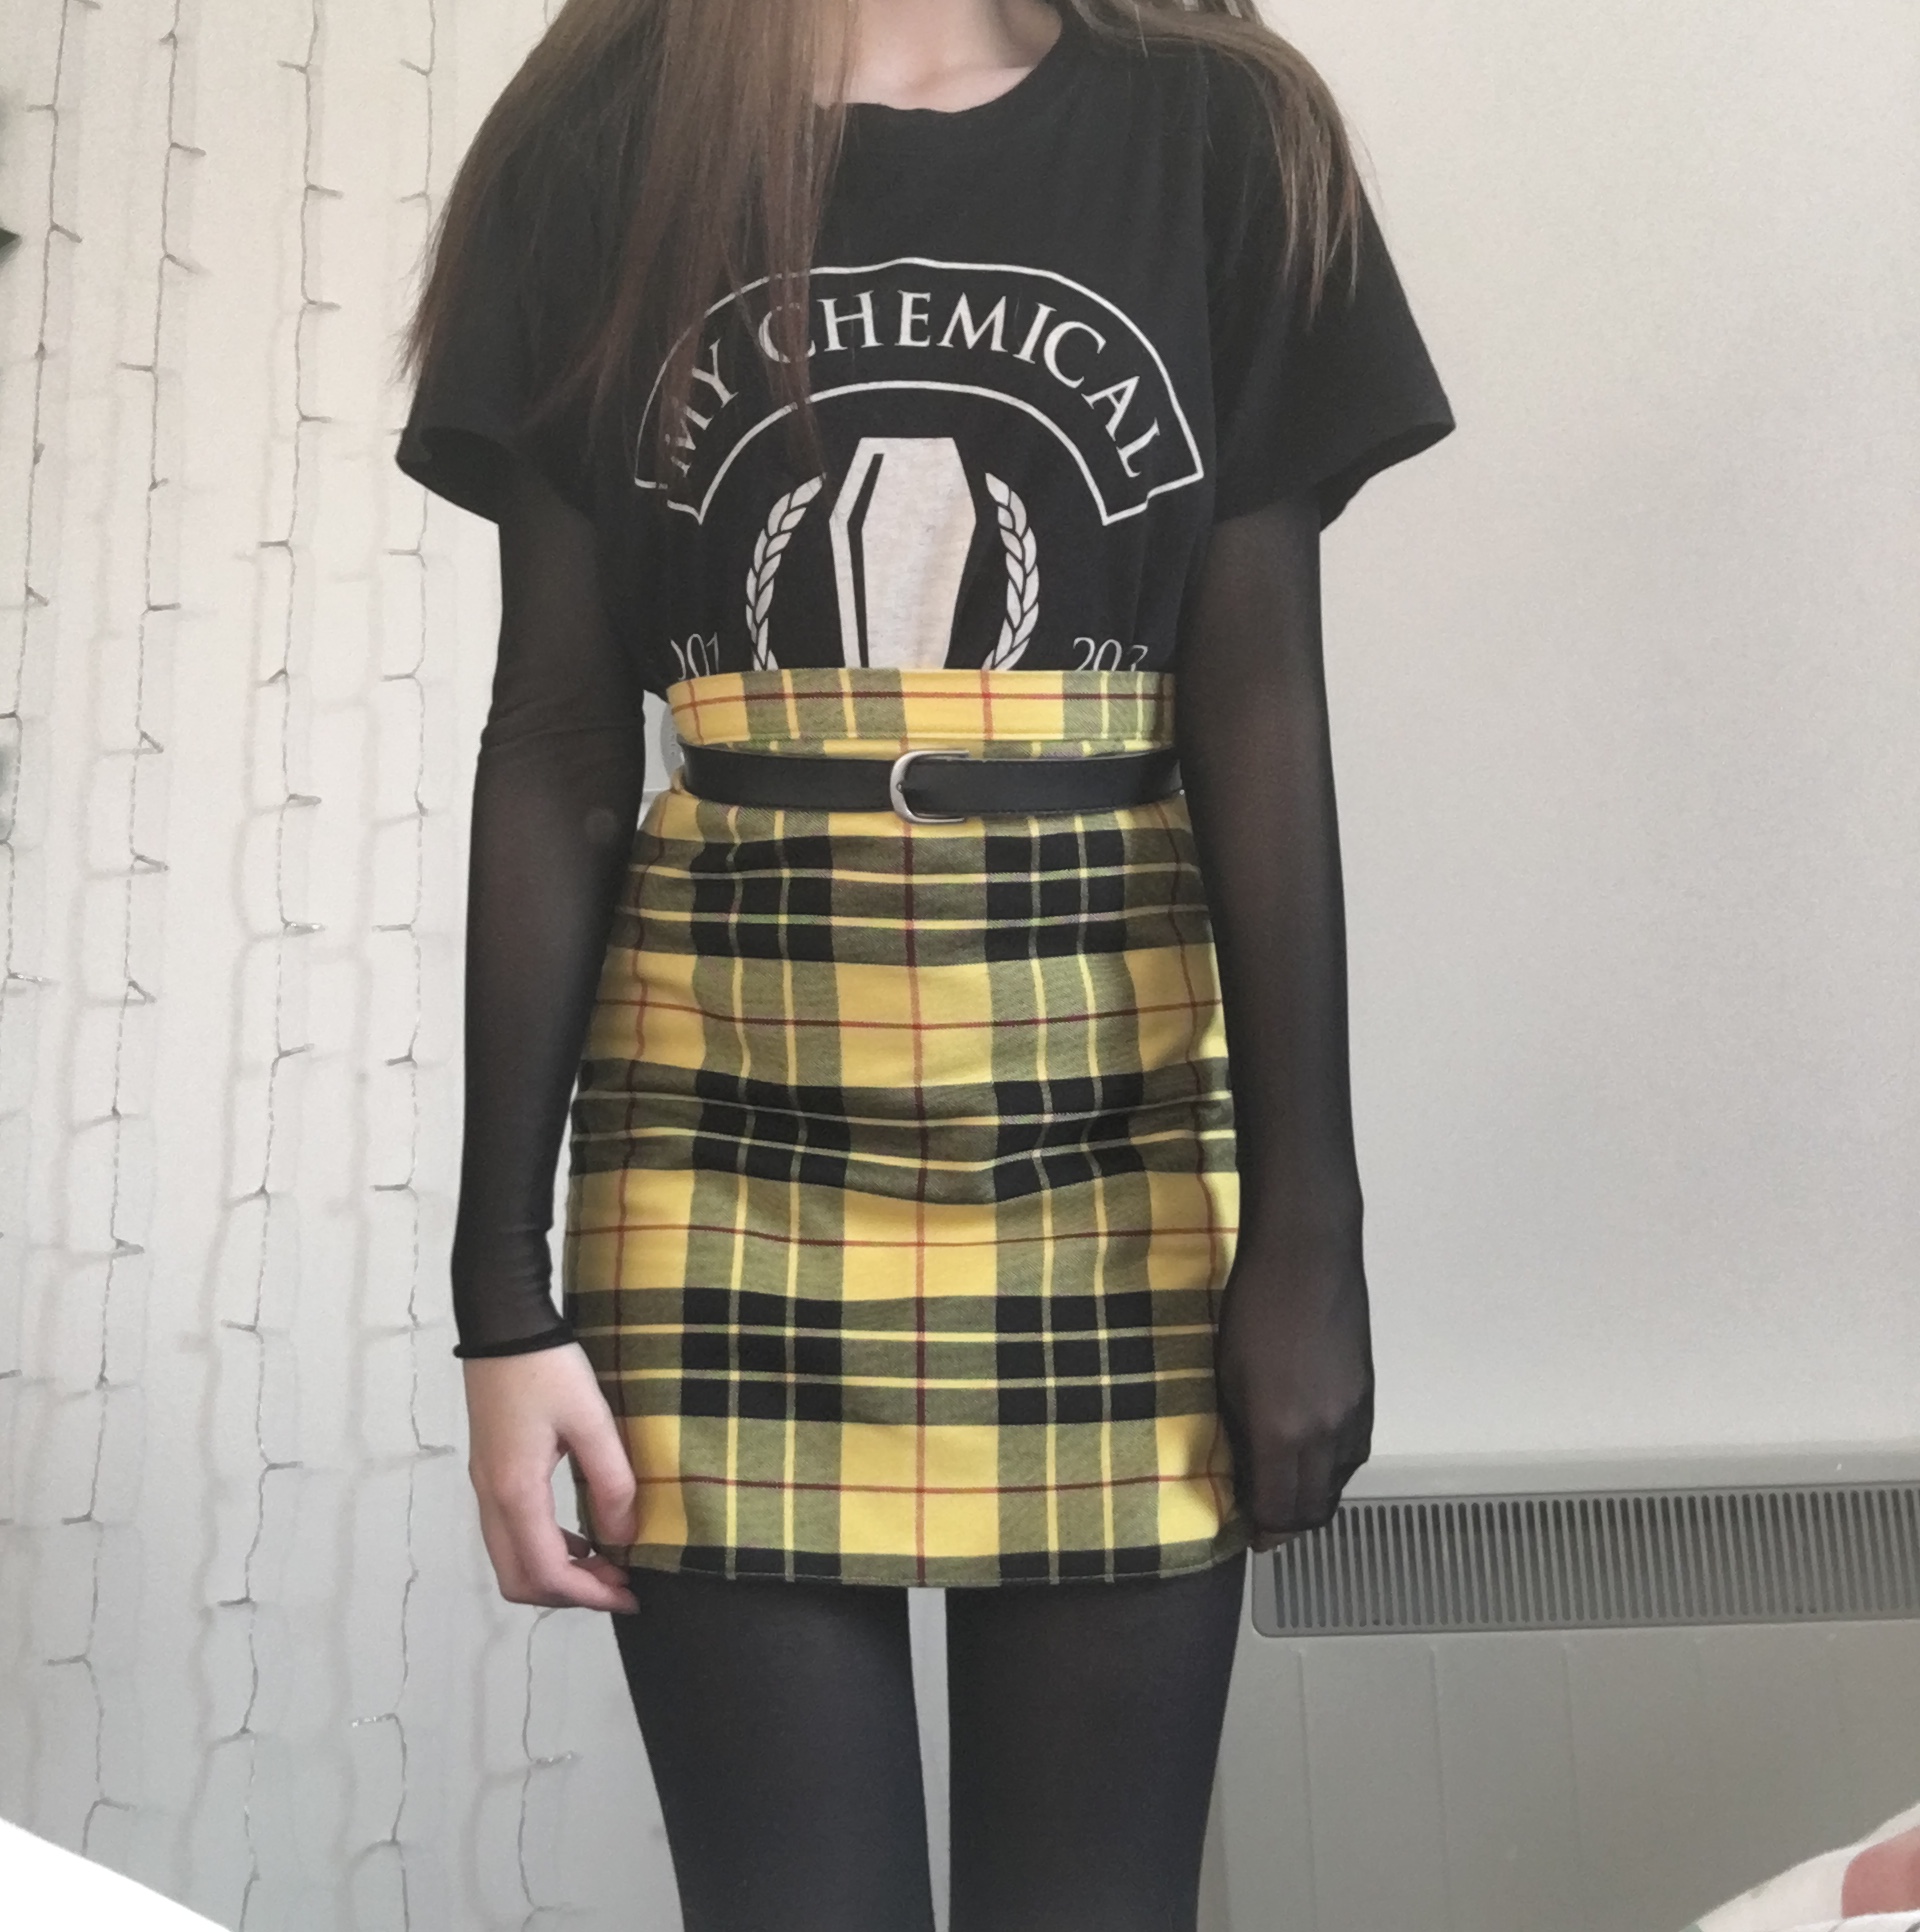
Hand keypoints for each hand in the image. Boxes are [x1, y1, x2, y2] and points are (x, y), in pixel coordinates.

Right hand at [464, 1345, 640, 1612]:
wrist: (503, 1323)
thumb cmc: (547, 1366)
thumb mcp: (592, 1420)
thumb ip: (612, 1482)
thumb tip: (625, 1537)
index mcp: (515, 1491)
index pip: (546, 1572)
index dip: (589, 1596)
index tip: (630, 1595)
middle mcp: (491, 1497)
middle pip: (519, 1579)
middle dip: (569, 1593)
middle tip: (618, 1582)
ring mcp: (485, 1485)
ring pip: (512, 1558)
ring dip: (557, 1571)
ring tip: (607, 1561)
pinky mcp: (490, 1470)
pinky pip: (512, 1532)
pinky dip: (545, 1546)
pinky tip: (582, 1532)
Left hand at [1213, 1250, 1373, 1552]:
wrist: (1306, 1254)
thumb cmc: (1250, 1306)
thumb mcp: (1227, 1374)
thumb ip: (1238, 1431)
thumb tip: (1242, 1471)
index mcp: (1282, 1431)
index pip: (1280, 1511)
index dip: (1263, 1531)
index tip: (1247, 1532)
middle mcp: (1325, 1435)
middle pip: (1314, 1509)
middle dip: (1288, 1523)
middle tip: (1262, 1516)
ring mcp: (1353, 1416)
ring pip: (1337, 1484)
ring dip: (1311, 1496)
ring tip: (1282, 1483)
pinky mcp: (1368, 1396)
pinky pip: (1353, 1455)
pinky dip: (1331, 1468)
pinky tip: (1309, 1453)